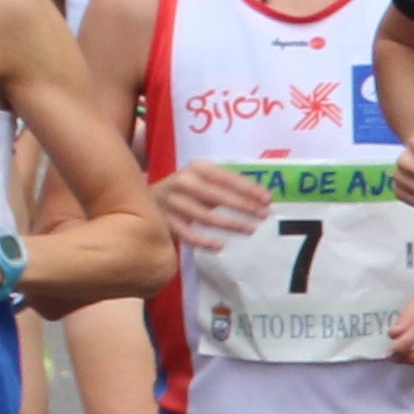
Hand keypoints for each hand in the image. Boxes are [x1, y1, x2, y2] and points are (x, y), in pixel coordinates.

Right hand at [150, 161, 278, 248]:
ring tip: (250, 230)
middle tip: (263, 216)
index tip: (267, 199)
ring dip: (231, 224)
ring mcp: (172, 202)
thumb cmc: (187, 192)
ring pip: (206, 216)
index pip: (227, 177)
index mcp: (197, 167)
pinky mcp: (164, 221)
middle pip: (218, 196)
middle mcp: (183, 181)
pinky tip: (220, 246)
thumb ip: (229, 187)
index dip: (248, 188)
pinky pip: (188, 234)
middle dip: (244, 206)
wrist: (145, 200)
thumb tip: (263, 197)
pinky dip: (204, 241)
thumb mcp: (205, 181)